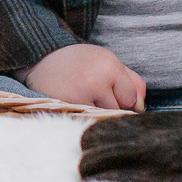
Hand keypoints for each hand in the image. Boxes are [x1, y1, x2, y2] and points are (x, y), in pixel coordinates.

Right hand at [28, 43, 145, 110]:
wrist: (41, 59)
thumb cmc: (80, 63)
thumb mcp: (109, 62)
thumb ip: (132, 82)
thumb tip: (140, 108)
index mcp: (110, 65)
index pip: (131, 99)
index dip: (122, 98)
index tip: (108, 89)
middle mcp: (96, 80)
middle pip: (118, 112)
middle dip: (109, 108)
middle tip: (92, 94)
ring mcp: (79, 96)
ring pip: (102, 119)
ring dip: (95, 114)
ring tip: (82, 98)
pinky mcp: (65, 108)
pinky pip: (85, 123)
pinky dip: (82, 118)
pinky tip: (73, 105)